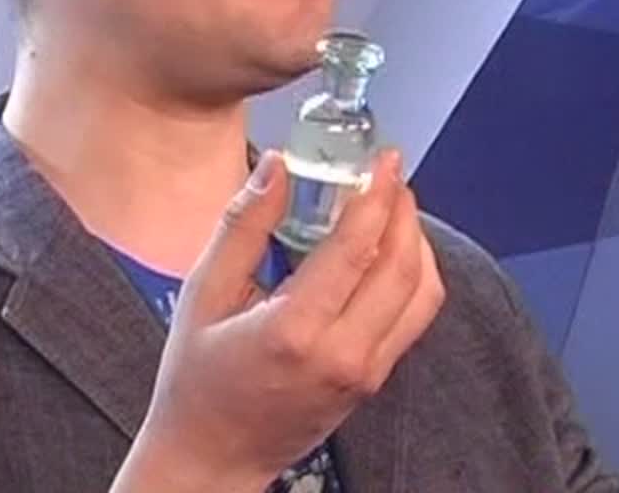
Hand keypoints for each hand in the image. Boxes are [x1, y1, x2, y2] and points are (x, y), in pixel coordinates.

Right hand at [117, 148, 445, 492]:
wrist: (210, 459)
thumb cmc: (197, 380)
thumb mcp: (204, 294)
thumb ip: (242, 226)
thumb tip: (275, 166)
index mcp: (294, 331)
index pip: (357, 250)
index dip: (377, 195)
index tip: (385, 159)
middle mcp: (342, 354)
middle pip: (403, 267)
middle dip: (404, 210)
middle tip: (389, 175)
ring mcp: (365, 372)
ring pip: (422, 293)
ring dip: (416, 241)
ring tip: (392, 206)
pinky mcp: (374, 381)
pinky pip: (414, 318)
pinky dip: (414, 274)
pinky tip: (390, 249)